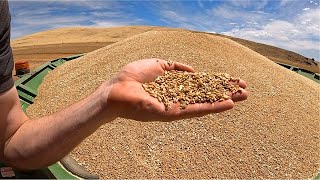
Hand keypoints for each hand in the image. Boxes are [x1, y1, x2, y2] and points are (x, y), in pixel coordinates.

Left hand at [100, 59, 247, 121]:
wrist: (116, 89)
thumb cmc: (133, 76)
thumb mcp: (158, 64)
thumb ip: (176, 67)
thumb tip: (193, 70)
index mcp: (176, 86)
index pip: (202, 84)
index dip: (218, 81)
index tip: (234, 80)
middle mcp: (179, 97)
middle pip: (207, 94)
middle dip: (226, 91)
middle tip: (246, 90)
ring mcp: (177, 106)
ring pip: (205, 103)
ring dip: (225, 100)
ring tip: (243, 97)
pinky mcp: (172, 113)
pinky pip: (195, 110)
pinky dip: (212, 107)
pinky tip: (227, 104)